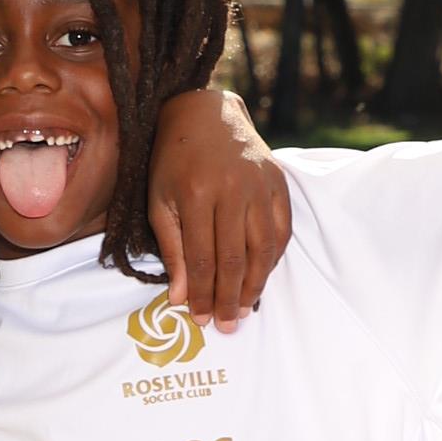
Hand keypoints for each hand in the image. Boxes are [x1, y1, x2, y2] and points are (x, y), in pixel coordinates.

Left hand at [147, 85, 292, 325]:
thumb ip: (172, 249)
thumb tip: (180, 297)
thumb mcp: (159, 201)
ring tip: (245, 310)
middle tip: (227, 327)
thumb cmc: (174, 161)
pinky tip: (262, 278)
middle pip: (234, 259)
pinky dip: (273, 259)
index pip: (201, 259)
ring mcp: (260, 186)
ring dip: (255, 285)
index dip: (202, 294)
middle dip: (229, 298)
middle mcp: (232, 190)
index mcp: (196, 195)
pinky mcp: (278, 183)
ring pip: (263, 249)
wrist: (205, 114)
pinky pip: (281, 230)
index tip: (201, 320)